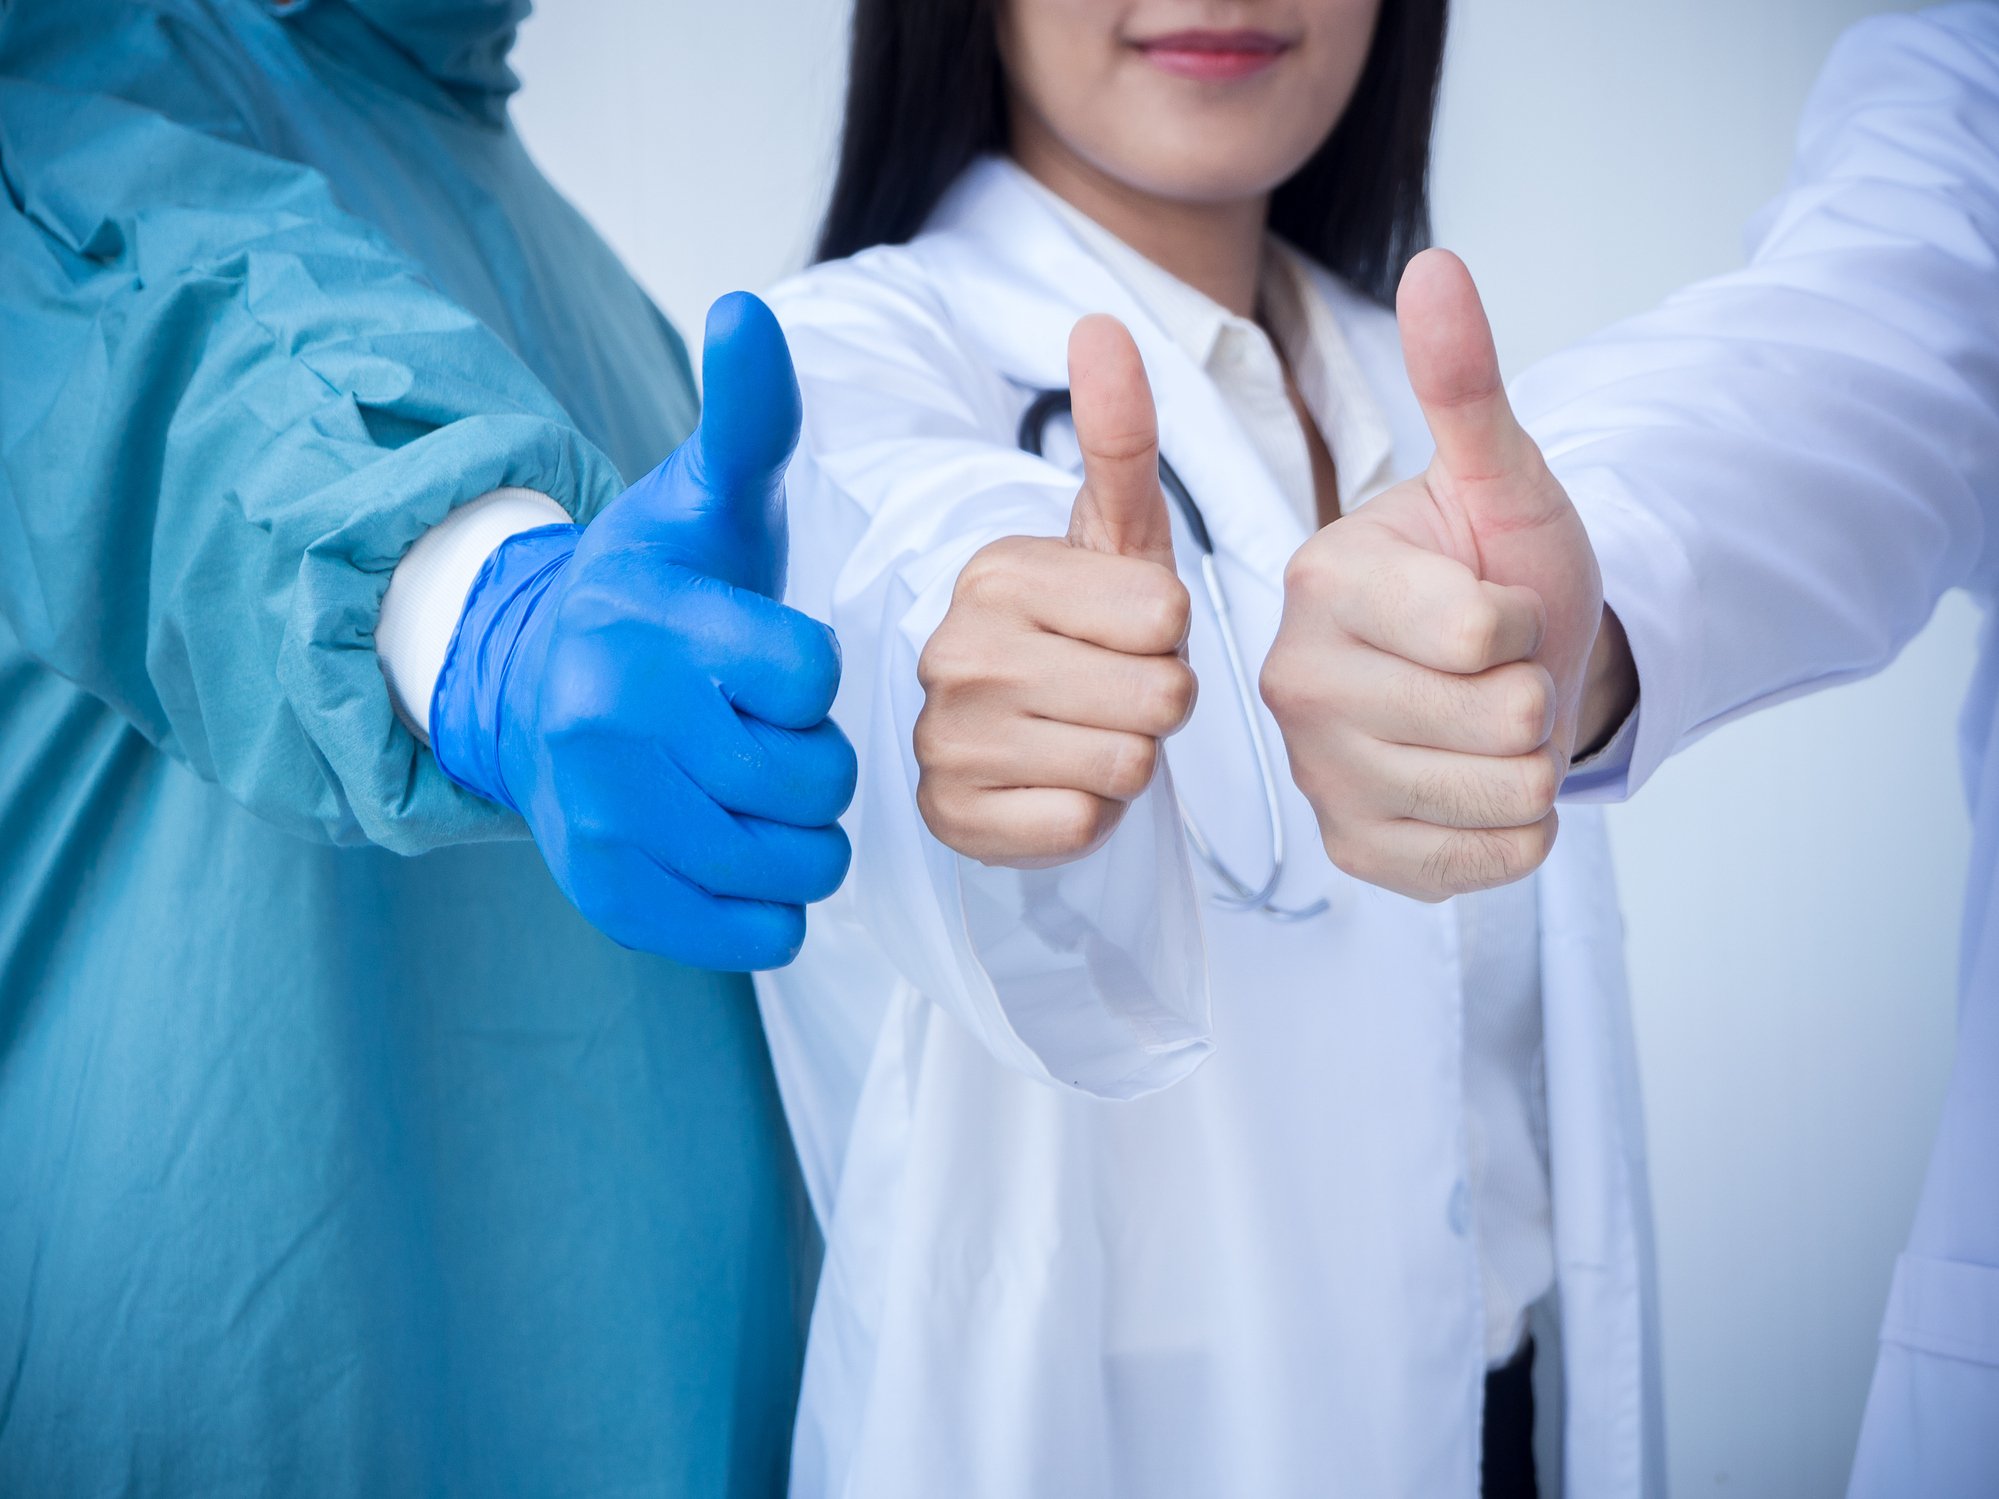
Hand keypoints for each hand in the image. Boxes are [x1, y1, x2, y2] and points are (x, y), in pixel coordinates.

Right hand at [430, 292, 857, 969]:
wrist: (533, 686)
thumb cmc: (656, 594)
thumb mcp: (705, 500)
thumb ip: (747, 416)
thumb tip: (748, 308)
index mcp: (653, 629)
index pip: (813, 677)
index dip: (811, 674)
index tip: (769, 663)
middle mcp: (612, 729)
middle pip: (816, 780)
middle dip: (815, 759)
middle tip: (764, 731)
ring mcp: (604, 822)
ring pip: (800, 867)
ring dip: (802, 834)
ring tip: (753, 790)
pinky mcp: (608, 897)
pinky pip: (757, 937)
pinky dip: (771, 905)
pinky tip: (737, 850)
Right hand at [914, 315, 1196, 867]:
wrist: (1022, 741)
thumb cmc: (1087, 635)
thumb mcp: (1116, 538)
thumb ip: (1119, 437)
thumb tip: (1102, 323)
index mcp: (996, 573)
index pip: (1167, 616)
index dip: (1170, 637)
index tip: (1126, 637)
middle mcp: (956, 652)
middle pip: (1159, 697)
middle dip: (1159, 704)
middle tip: (1114, 694)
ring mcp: (945, 741)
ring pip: (1129, 764)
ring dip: (1128, 762)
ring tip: (1087, 737)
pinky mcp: (952, 818)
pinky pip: (1082, 825)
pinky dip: (1088, 817)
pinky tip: (1054, 786)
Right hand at [1260, 250, 1625, 900]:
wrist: (1495, 671)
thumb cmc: (1496, 569)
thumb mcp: (1501, 480)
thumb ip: (1466, 386)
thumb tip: (1436, 268)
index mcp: (1321, 582)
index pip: (1481, 633)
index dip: (1522, 620)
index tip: (1492, 604)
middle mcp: (1295, 682)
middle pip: (1499, 719)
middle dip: (1531, 692)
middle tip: (1494, 671)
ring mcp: (1318, 773)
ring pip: (1503, 794)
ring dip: (1529, 760)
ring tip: (1488, 723)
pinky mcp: (1351, 847)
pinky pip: (1488, 862)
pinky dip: (1517, 829)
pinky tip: (1483, 782)